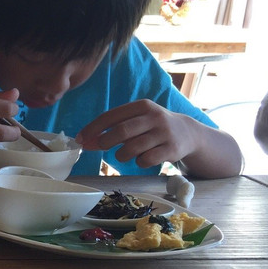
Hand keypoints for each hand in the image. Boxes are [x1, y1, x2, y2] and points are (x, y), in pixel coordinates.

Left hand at [76, 100, 196, 168]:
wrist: (188, 134)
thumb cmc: (152, 127)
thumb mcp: (136, 121)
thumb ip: (112, 129)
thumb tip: (83, 141)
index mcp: (142, 106)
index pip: (111, 116)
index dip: (92, 128)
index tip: (80, 139)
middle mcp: (154, 117)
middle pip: (121, 131)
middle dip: (105, 142)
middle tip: (101, 147)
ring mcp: (164, 133)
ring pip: (132, 148)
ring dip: (121, 155)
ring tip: (124, 154)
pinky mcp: (172, 149)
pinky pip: (146, 160)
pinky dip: (138, 162)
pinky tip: (142, 158)